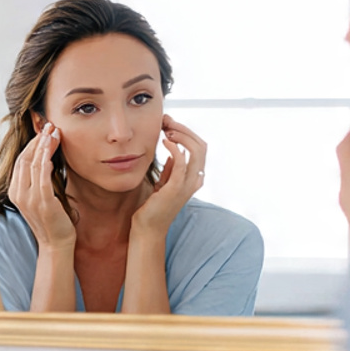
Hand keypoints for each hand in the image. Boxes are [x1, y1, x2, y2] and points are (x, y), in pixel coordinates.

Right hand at [8, 123, 75, 249]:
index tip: (44, 132)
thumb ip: (37, 180)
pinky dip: (46, 161)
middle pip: (25, 159)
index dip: (32, 144)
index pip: (21, 161)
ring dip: (44, 146)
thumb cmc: (51, 220)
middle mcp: (18, 194)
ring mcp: (29, 198)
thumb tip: (44, 159)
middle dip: (38, 141)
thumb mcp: (39, 198)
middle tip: (50, 127)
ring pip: (33, 164)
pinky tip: (52, 151)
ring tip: (54, 133)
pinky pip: (42, 176)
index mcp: (15, 192)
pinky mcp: (43, 202)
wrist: (56, 244)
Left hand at [130, 115, 207, 238]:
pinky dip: (175, 147)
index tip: (168, 125)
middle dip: (185, 130)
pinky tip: (165, 141)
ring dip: (182, 135)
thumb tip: (175, 152)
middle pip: (202, 146)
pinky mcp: (176, 188)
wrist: (147, 228)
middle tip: (167, 122)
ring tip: (167, 129)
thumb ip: (172, 169)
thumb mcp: (165, 183)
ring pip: (197, 151)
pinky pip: (182, 162)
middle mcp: (195, 180)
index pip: (200, 148)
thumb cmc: (153, 207)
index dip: (186, 133)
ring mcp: (187, 185)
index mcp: (194, 178)